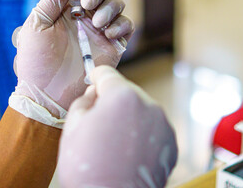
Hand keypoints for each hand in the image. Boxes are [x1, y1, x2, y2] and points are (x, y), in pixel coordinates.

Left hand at [11, 0, 133, 120]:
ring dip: (109, 7)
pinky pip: (127, 26)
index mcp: (65, 10)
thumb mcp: (36, 25)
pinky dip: (121, 23)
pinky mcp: (113, 47)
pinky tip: (107, 32)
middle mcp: (84, 18)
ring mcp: (100, 32)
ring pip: (117, 5)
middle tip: (86, 4)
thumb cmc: (36, 61)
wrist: (47, 94)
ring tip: (95, 23)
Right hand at [58, 66, 177, 187]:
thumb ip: (84, 100)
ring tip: (113, 140)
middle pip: (126, 91)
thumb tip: (95, 93)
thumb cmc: (87, 168)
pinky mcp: (170, 143)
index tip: (92, 78)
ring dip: (127, 116)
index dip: (96, 75)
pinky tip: (127, 150)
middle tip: (97, 120)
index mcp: (122, 96)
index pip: (107, 74)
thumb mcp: (72, 127)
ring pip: (140, 109)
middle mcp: (148, 105)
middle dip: (112, 100)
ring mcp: (163, 124)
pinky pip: (152, 127)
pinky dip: (141, 132)